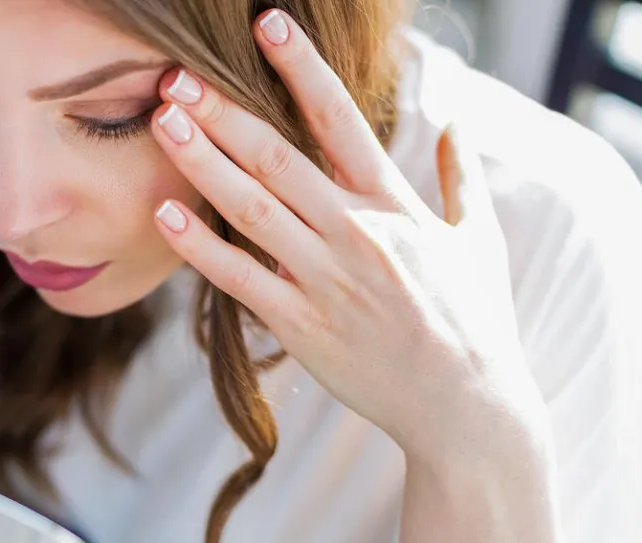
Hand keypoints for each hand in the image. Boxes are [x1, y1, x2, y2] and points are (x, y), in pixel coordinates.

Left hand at [151, 9, 543, 461]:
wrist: (465, 405)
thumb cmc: (475, 321)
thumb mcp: (479, 240)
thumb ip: (462, 179)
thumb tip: (459, 124)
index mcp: (395, 203)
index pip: (342, 119)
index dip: (302, 68)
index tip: (268, 25)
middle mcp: (355, 231)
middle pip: (278, 156)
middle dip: (224, 111)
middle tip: (178, 76)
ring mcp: (325, 278)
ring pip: (251, 207)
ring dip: (202, 162)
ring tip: (162, 122)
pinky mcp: (300, 324)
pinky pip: (239, 278)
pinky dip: (199, 246)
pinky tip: (164, 213)